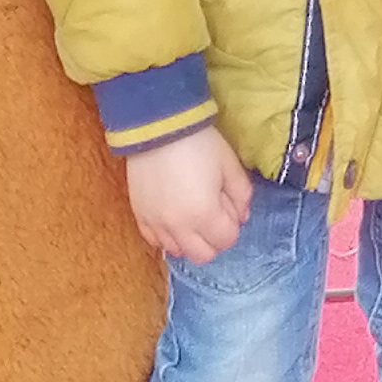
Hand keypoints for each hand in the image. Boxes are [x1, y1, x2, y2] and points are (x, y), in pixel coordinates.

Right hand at [124, 124, 252, 262]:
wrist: (159, 126)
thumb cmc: (199, 143)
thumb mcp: (230, 165)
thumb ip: (242, 195)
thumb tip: (241, 216)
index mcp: (204, 215)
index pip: (226, 240)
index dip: (232, 224)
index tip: (228, 204)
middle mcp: (178, 227)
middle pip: (203, 255)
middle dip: (214, 239)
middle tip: (214, 215)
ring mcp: (156, 223)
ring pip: (178, 251)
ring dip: (190, 239)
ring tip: (192, 214)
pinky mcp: (139, 215)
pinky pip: (155, 241)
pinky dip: (167, 236)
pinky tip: (173, 217)